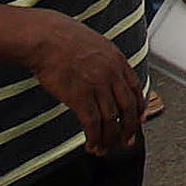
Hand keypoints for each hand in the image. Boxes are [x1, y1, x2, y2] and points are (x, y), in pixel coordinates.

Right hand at [27, 12, 144, 153]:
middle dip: (129, 128)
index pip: (136, 88)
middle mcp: (111, 74)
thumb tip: (106, 76)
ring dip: (109, 138)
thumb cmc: (64, 38)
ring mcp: (97, 85)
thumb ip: (105, 61)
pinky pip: (92, 123)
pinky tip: (92, 145)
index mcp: (117, 60)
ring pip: (111, 119)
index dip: (139, 107)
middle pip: (128, 107)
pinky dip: (94, 138)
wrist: (46, 37)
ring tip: (104, 148)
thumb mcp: (96, 44)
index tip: (139, 119)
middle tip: (127, 140)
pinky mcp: (79, 96)